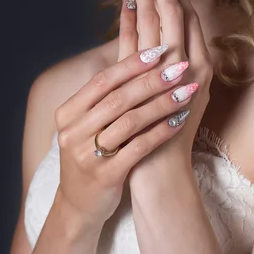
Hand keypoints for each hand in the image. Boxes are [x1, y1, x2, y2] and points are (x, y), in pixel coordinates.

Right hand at [55, 2, 194, 226]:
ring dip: (161, 104)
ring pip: (129, 122)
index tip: (159, 50)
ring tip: (187, 91)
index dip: (131, 64)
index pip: (102, 81)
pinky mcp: (105, 176)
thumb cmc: (90, 156)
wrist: (79, 204)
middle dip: (152, 80)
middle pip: (117, 98)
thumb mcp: (86, 125)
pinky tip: (180, 119)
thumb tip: (135, 55)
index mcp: (67, 113)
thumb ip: (103, 97)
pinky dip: (161, 131)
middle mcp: (72, 132)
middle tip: (180, 67)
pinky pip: (138, 148)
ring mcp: (86, 156)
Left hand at [122, 0, 213, 179]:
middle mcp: (192, 69)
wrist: (161, 171)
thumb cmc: (165, 137)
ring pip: (163, 26)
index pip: (192, 24)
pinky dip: (133, 21)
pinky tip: (128, 4)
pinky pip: (139, 44)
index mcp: (203, 70)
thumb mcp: (177, 100)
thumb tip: (164, 47)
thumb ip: (176, 74)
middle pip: (180, 19)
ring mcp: (170, 76)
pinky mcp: (148, 84)